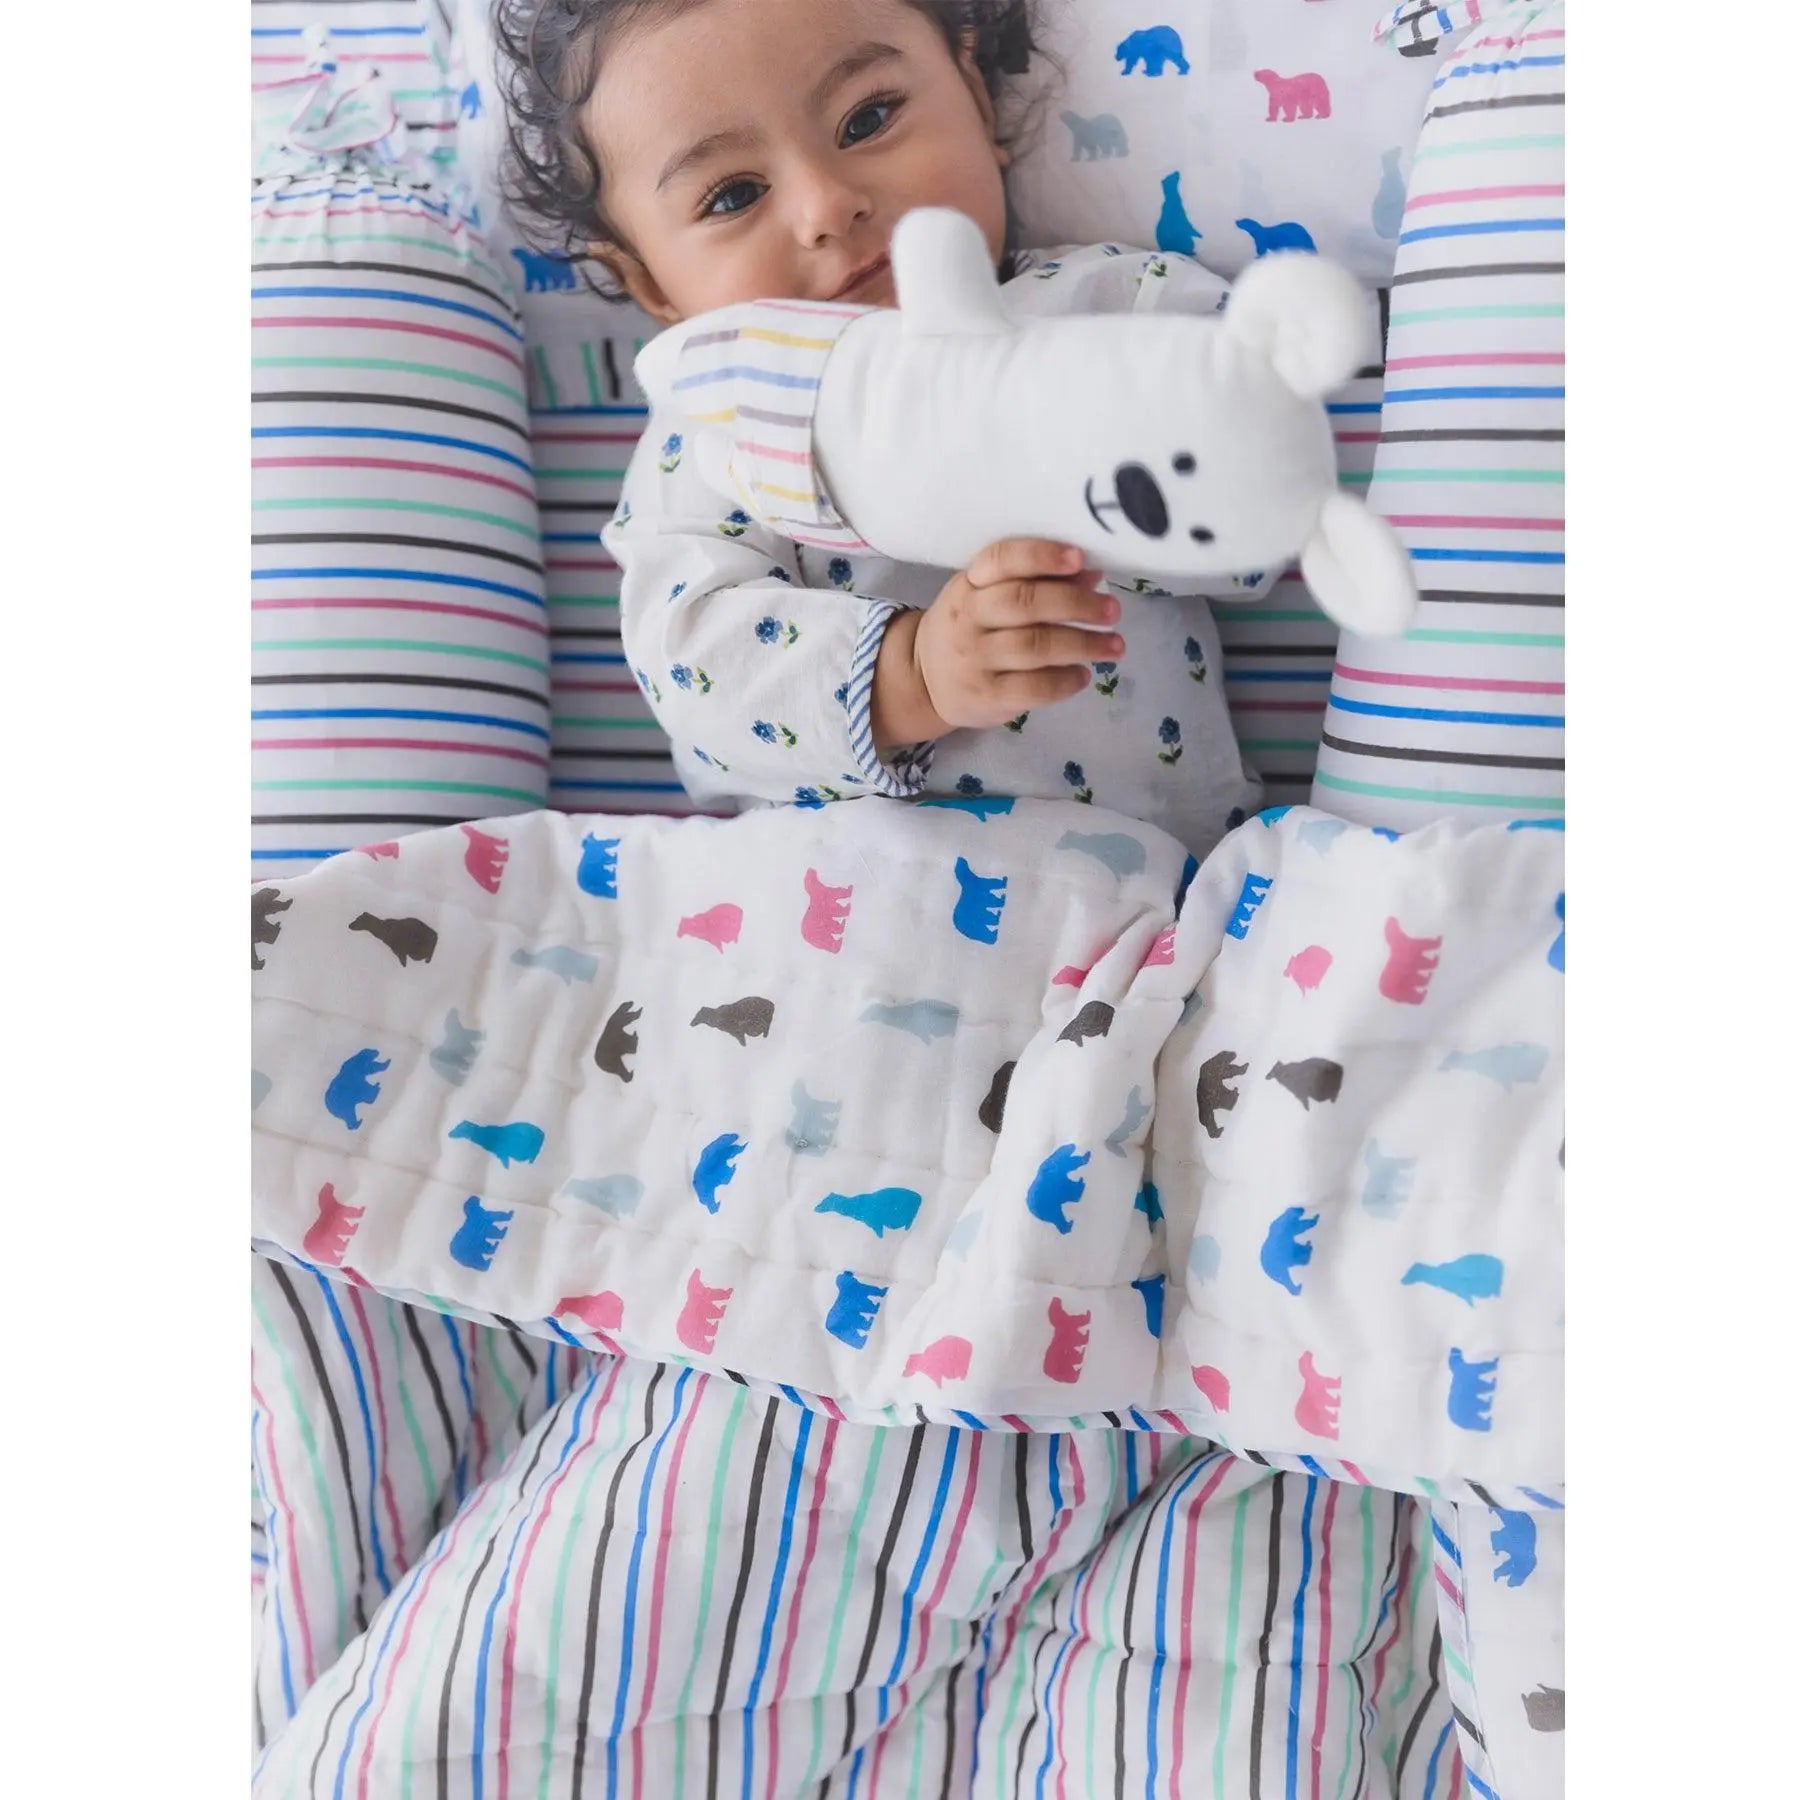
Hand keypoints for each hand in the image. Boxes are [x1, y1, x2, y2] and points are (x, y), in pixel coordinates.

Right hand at [871, 539, 1122, 745]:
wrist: (924, 680)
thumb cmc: (970, 628)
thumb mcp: (988, 597)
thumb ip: (1036, 583)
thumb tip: (1091, 574)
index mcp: (970, 584)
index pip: (1002, 559)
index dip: (1042, 556)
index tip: (1080, 559)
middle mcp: (968, 618)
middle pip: (1026, 604)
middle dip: (1077, 605)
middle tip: (1112, 611)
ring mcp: (975, 660)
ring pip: (1035, 647)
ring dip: (1083, 645)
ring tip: (1114, 645)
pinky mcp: (985, 696)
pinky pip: (1032, 688)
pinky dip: (1064, 681)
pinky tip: (1083, 675)